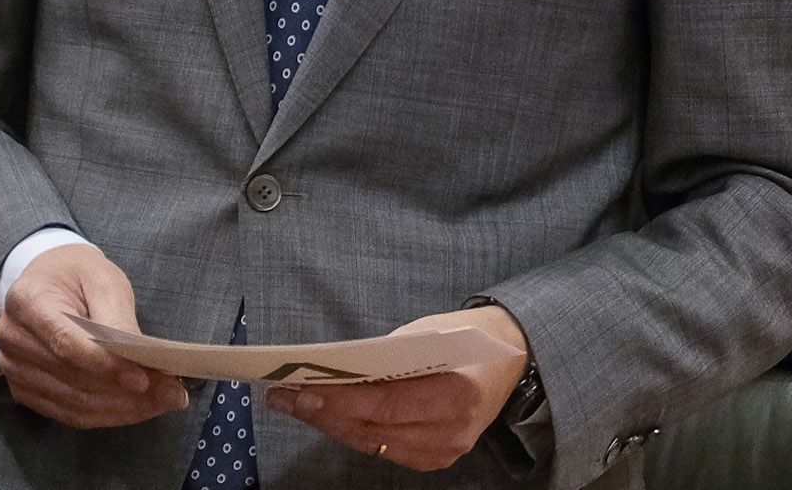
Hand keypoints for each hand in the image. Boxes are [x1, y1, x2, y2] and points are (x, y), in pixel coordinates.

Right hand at [0, 243, 190, 427]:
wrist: (49, 280)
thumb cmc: (79, 276)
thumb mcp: (104, 280)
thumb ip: (117, 318)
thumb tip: (139, 360)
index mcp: (28, 300)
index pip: (67, 343)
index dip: (106, 365)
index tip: (144, 378)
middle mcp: (13, 338)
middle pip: (72, 378)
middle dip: (125, 392)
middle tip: (172, 393)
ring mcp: (15, 369)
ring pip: (73, 403)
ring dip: (122, 409)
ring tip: (163, 401)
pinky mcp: (26, 390)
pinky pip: (69, 413)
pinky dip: (107, 415)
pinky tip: (137, 408)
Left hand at [267, 305, 529, 471]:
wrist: (508, 358)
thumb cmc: (462, 335)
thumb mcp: (426, 333)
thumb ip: (386, 357)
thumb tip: (331, 371)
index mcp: (457, 391)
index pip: (387, 403)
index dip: (340, 401)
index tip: (299, 390)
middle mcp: (454, 429)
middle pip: (375, 429)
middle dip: (324, 414)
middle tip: (284, 397)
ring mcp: (447, 450)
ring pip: (375, 444)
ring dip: (332, 425)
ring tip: (296, 405)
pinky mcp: (438, 459)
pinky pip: (387, 449)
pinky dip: (356, 432)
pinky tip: (328, 417)